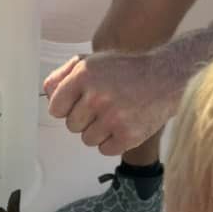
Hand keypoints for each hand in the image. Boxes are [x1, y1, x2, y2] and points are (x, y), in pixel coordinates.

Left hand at [44, 49, 180, 155]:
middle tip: (104, 106)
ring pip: (87, 140)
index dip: (66, 107)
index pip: (55, 108)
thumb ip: (64, 75)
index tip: (79, 102)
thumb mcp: (93, 62)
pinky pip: (104, 150)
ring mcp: (113, 117)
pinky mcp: (128, 136)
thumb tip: (47, 93)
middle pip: (71, 126)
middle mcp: (96, 96)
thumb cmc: (126, 71)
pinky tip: (125, 124)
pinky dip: (113, 142)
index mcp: (84, 74)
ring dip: (99, 131)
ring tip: (116, 114)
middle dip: (84, 119)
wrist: (165, 79)